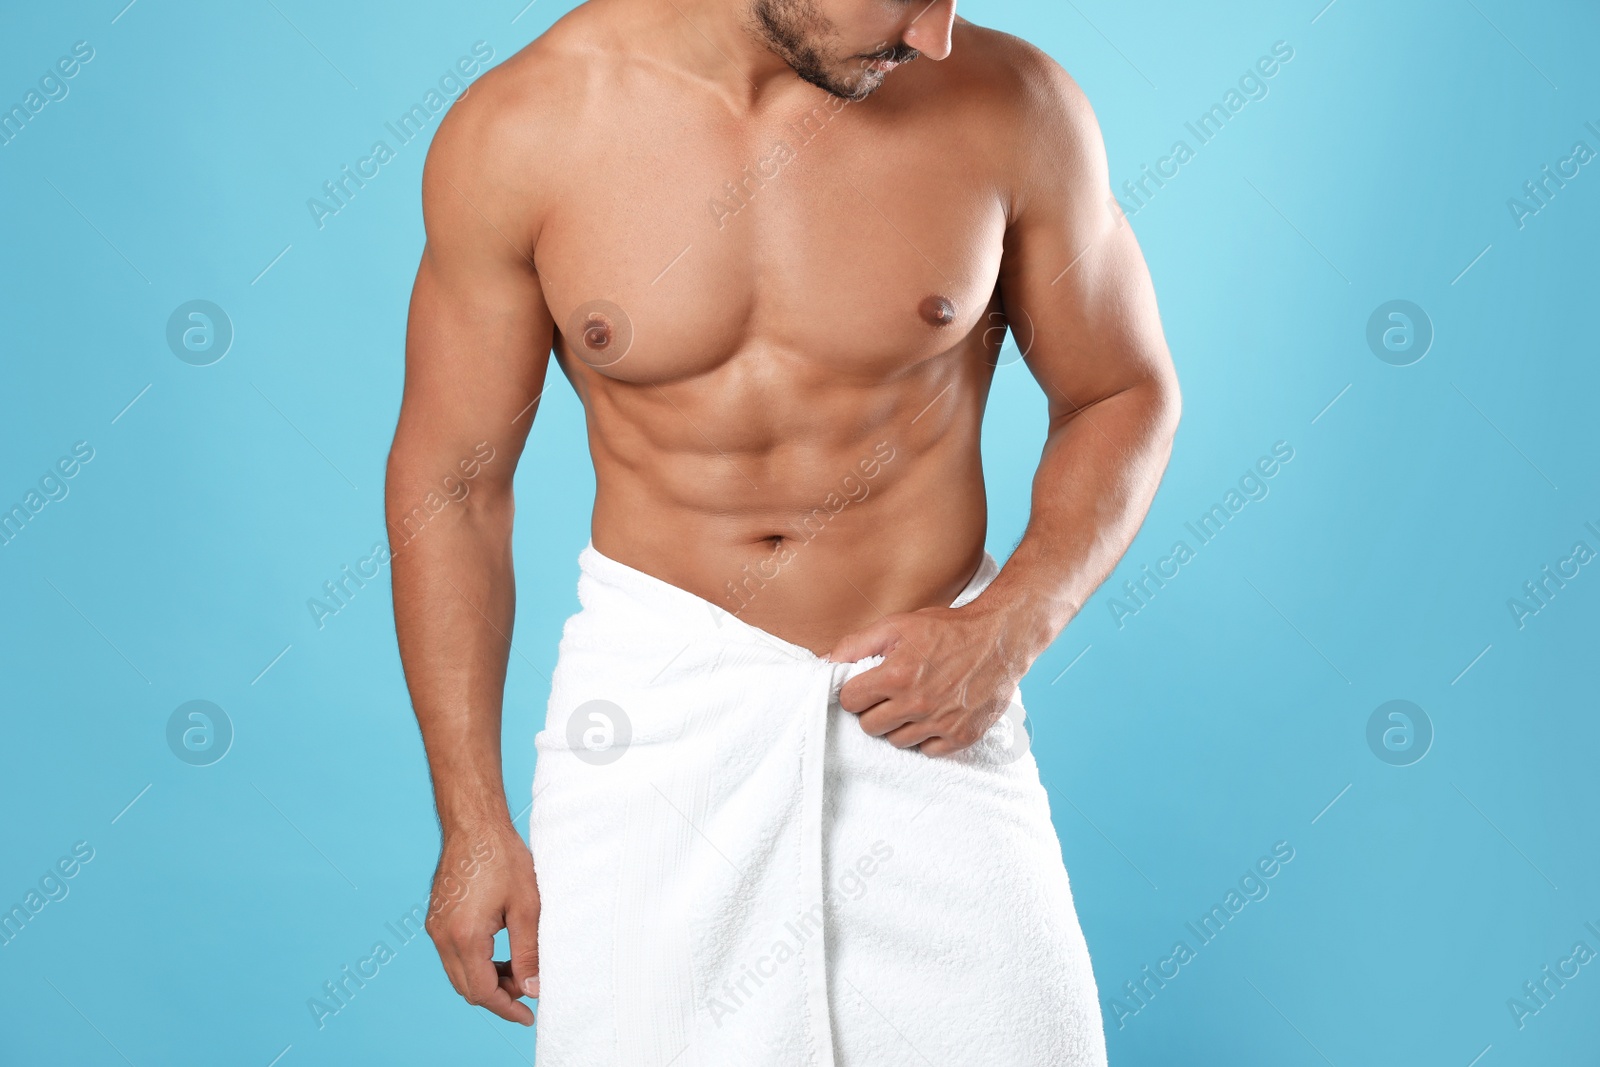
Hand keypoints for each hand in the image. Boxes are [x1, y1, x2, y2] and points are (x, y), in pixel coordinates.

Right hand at [425, 821, 540, 1025]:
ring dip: (486, 979)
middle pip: (467, 988)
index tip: (528, 1015)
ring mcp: (435, 927)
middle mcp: (443, 936)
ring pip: (459, 973)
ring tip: (517, 969)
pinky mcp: (436, 919)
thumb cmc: (502, 858)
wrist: (474, 824)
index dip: (506, 1008)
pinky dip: (475, 963)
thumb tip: (533, 988)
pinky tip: (498, 953)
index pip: (482, 992)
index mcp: (464, 936)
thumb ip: (528, 952)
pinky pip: (453, 955)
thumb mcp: (526, 907)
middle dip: (498, 996)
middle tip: (528, 987)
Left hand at [827, 600, 1030, 756]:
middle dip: (874, 709)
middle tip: (891, 693)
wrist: (1000, 638)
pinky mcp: (961, 736)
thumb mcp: (896, 625)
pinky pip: (927, 751)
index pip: (849, 701)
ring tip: (914, 702)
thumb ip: (855, 644)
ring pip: (896, 741)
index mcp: (896, 675)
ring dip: (899, 725)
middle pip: (869, 726)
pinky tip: (933, 715)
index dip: (855, 691)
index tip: (868, 684)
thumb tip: (824, 662)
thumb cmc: (946, 629)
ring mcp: (940, 723)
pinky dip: (926, 737)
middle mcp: (917, 704)